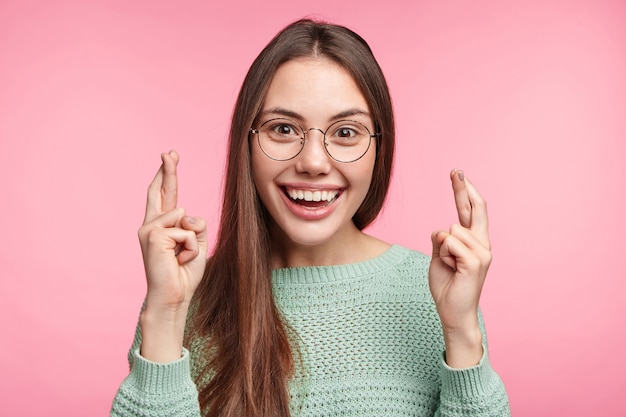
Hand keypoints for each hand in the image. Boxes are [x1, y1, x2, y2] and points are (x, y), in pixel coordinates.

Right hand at [137, 150, 207, 361]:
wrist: (174, 296)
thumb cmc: (184, 273)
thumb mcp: (198, 244)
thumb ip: (195, 225)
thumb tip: (185, 211)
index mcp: (163, 226)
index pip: (165, 195)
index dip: (167, 175)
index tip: (170, 156)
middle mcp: (151, 225)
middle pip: (161, 191)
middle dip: (168, 170)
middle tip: (170, 151)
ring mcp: (149, 229)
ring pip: (184, 216)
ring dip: (193, 241)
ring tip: (183, 258)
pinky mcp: (152, 236)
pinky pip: (184, 230)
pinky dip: (190, 246)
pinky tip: (179, 260)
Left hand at [429, 169, 491, 366]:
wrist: (453, 311)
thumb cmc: (447, 285)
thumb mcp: (439, 257)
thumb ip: (441, 240)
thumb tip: (443, 229)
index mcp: (474, 242)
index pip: (470, 211)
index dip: (464, 192)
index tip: (458, 174)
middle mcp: (482, 244)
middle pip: (473, 209)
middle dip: (462, 188)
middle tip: (455, 170)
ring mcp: (482, 253)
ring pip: (452, 231)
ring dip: (442, 249)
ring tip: (450, 267)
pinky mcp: (476, 262)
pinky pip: (450, 243)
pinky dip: (444, 255)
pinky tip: (452, 269)